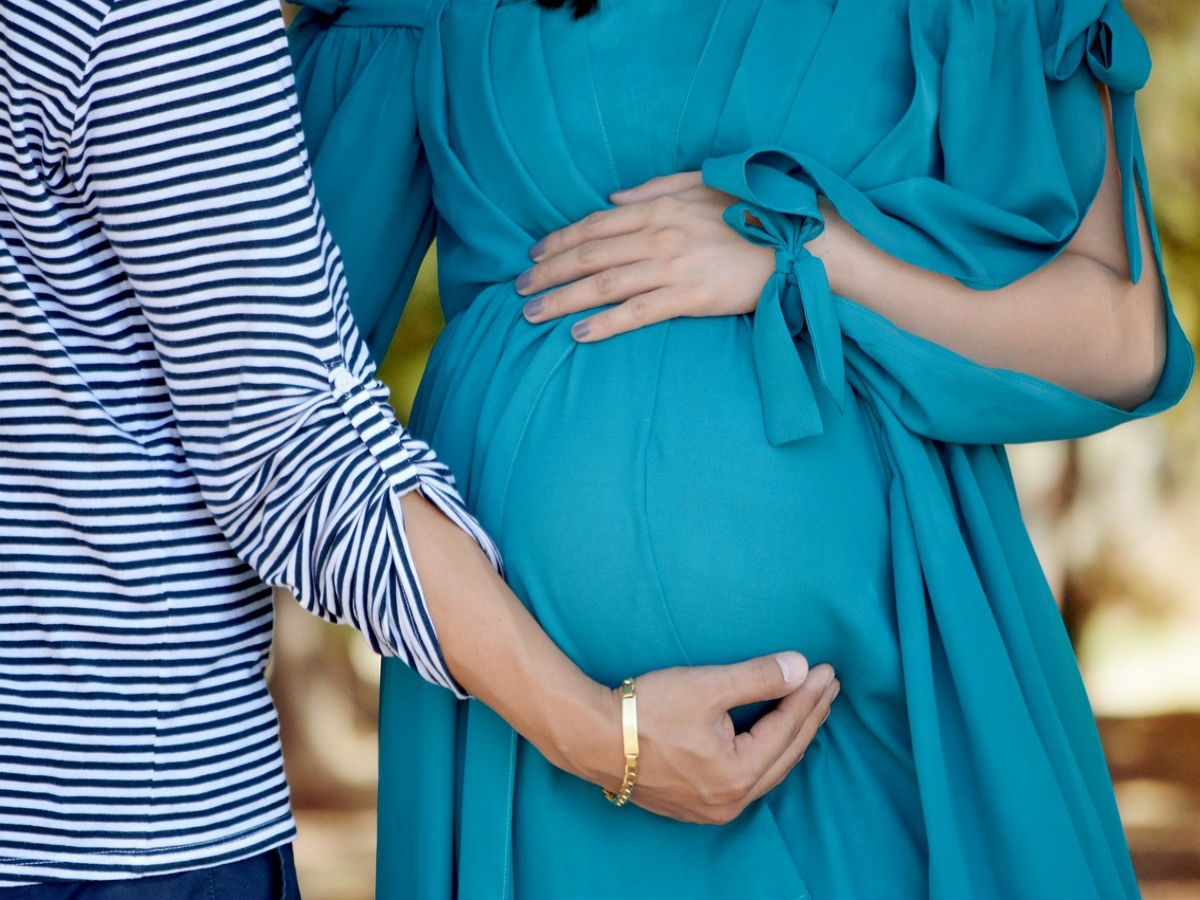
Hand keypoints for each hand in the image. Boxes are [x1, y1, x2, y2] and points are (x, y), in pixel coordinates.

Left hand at [517, 171, 774, 340]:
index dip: (559, 240)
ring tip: (531, 314)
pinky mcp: (690, 298)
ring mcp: (673, 267)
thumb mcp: (703, 185)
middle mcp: (659, 235)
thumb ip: (654, 189)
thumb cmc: (753, 213)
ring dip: (561, 299)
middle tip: (518, 288)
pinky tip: (577, 334)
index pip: (594, 225)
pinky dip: (604, 324)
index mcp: (660, 208)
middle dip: (547, 272)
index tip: (533, 254)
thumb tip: (611, 199)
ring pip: (603, 285)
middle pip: (588, 255)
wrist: (799, 243)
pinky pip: (637, 313)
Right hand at [575, 653, 839, 824]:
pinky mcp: (693, 804)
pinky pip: (747, 781)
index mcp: (737, 773)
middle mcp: (730, 800)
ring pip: (768, 772)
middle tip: (828, 688)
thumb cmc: (645, 710)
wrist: (592, 737)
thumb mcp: (706, 686)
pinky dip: (766, 756)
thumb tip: (801, 667)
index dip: (809, 696)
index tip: (828, 671)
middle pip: (785, 754)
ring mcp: (711, 807)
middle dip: (809, 717)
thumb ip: (758, 677)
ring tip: (809, 710)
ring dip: (790, 738)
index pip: (786, 727)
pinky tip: (770, 742)